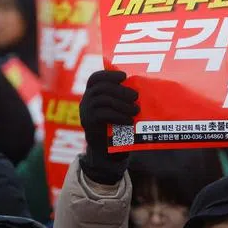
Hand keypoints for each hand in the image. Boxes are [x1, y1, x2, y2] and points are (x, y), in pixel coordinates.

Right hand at [78, 70, 137, 184]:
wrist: (106, 152)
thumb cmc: (116, 127)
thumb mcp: (118, 110)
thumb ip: (123, 99)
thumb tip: (142, 89)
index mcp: (92, 93)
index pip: (96, 78)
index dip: (109, 74)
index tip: (124, 76)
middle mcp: (86, 100)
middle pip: (102, 88)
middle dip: (121, 90)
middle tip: (136, 96)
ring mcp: (86, 112)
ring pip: (103, 100)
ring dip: (122, 104)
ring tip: (136, 111)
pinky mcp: (89, 123)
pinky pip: (103, 114)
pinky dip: (119, 116)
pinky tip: (129, 121)